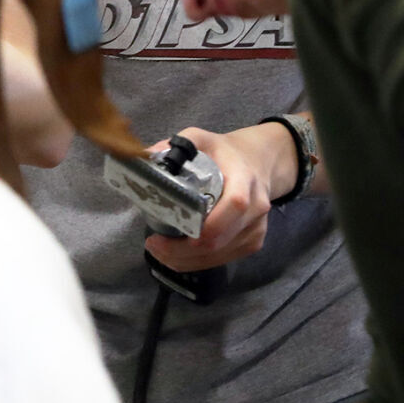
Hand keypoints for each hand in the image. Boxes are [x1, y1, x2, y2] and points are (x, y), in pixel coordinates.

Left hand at [143, 123, 287, 272]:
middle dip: (182, 250)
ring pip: (218, 256)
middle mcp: (256, 208)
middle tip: (153, 245)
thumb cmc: (225, 153)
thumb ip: (175, 146)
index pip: (234, 205)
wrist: (257, 163)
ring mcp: (256, 229)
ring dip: (186, 260)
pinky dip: (197, 262)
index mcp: (245, 179)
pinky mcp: (252, 242)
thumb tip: (145, 158)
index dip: (206, 226)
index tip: (174, 230)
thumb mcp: (201, 139)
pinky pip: (223, 260)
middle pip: (219, 240)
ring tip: (159, 251)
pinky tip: (177, 256)